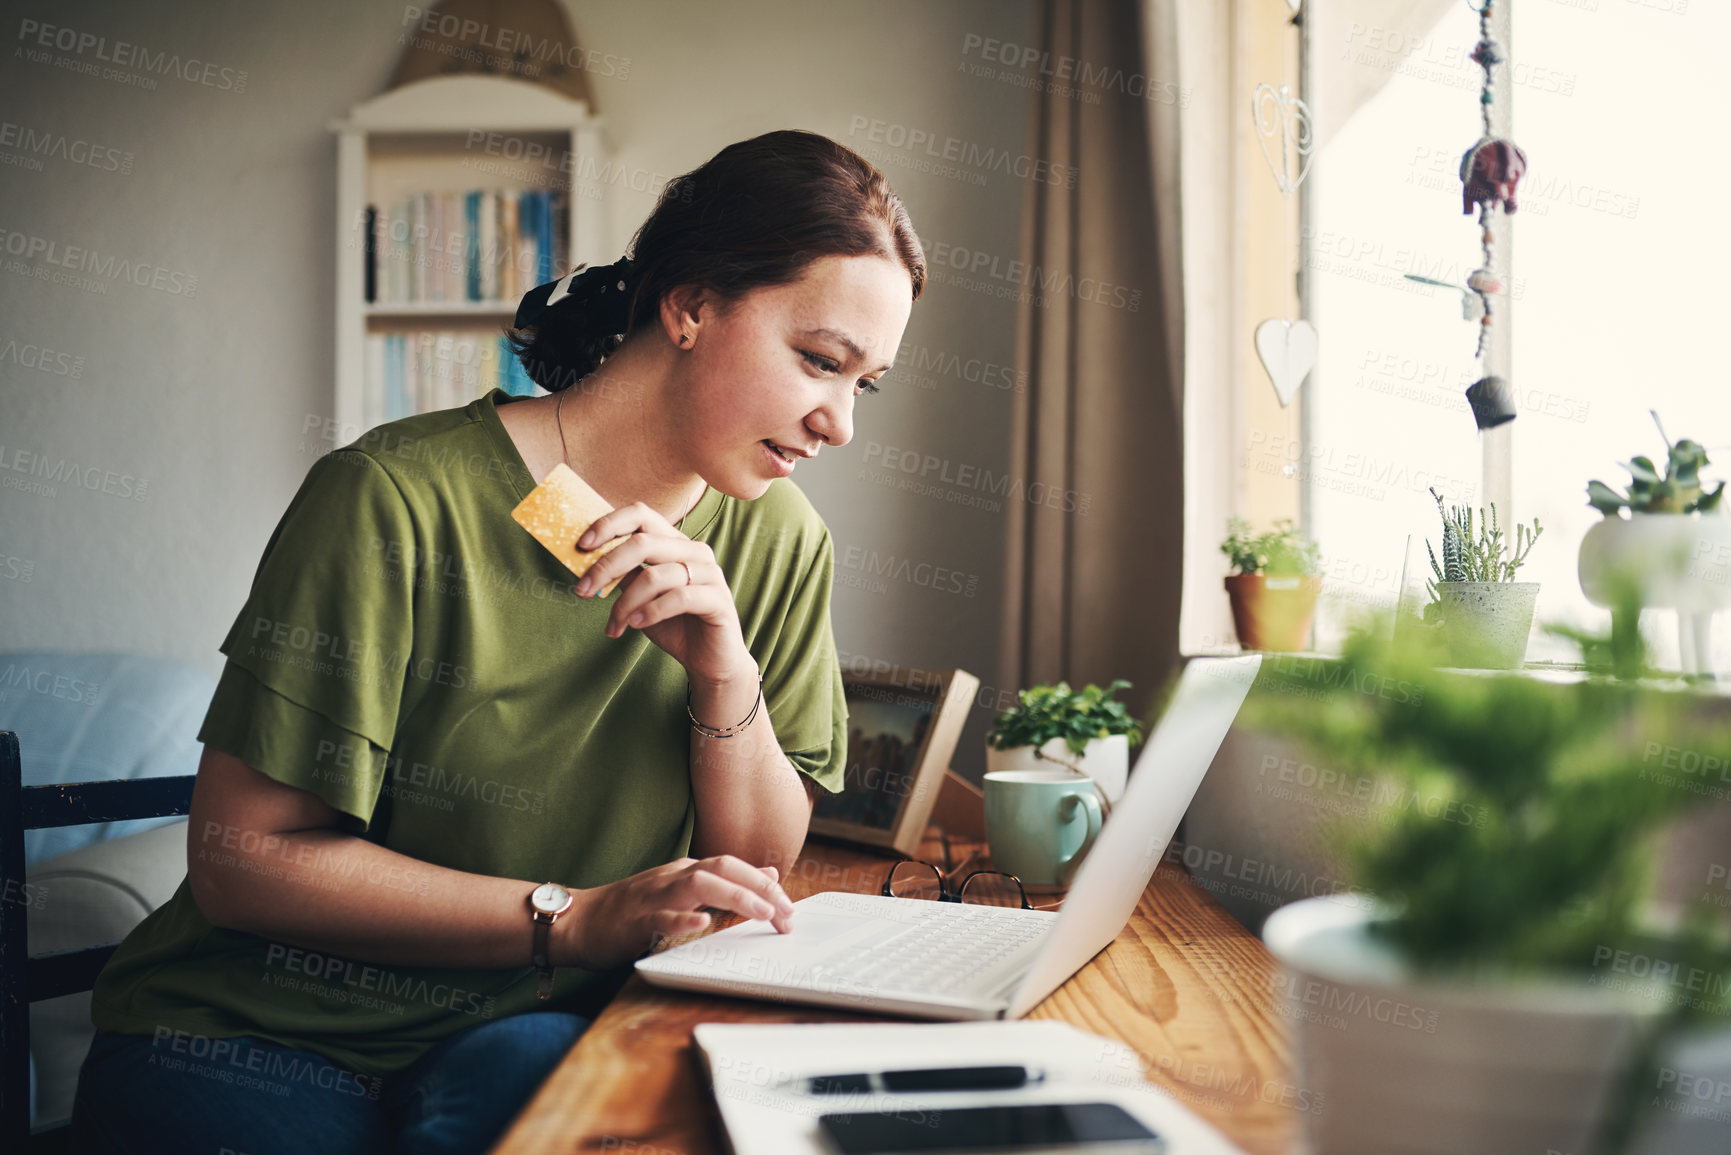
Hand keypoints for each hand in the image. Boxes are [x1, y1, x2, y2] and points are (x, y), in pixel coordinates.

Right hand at [557, 856, 795, 970]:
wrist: (577, 921)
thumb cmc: (630, 911)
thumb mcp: (681, 892)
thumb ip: (722, 885)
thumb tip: (766, 874)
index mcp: (685, 872)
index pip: (734, 867)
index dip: (765, 884)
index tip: (789, 908)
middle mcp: (673, 878)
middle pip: (723, 868)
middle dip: (759, 887)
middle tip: (786, 911)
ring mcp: (653, 896)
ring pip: (698, 885)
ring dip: (734, 896)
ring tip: (761, 912)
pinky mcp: (634, 920)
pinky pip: (660, 916)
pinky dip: (682, 919)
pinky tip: (701, 924)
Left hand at [573, 502, 751, 683]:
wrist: (708, 660)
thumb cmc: (673, 625)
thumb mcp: (640, 597)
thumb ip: (624, 575)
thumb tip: (589, 561)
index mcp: (675, 543)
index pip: (641, 515)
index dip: (609, 525)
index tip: (582, 545)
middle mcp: (695, 551)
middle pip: (643, 542)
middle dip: (606, 566)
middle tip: (583, 591)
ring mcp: (710, 573)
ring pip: (656, 575)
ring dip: (626, 602)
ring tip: (615, 624)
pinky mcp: (718, 599)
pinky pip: (679, 597)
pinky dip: (651, 611)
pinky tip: (637, 624)